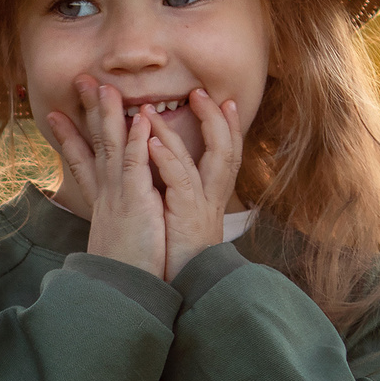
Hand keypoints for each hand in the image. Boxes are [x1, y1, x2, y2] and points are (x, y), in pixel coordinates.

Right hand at [47, 77, 167, 278]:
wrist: (121, 293)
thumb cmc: (125, 269)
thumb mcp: (115, 238)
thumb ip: (113, 218)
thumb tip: (108, 215)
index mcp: (102, 201)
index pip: (82, 160)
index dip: (69, 135)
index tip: (54, 114)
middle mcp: (106, 193)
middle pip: (94, 143)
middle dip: (87, 110)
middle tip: (81, 81)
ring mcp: (118, 195)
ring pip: (110, 146)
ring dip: (108, 114)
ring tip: (105, 87)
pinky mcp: (134, 202)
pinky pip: (133, 165)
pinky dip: (134, 141)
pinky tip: (138, 119)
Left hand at [146, 86, 246, 279]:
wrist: (180, 288)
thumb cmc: (176, 256)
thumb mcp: (183, 220)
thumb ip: (180, 195)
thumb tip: (169, 175)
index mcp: (209, 196)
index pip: (224, 153)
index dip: (226, 126)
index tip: (224, 100)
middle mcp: (210, 197)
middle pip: (225, 148)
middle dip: (214, 119)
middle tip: (201, 91)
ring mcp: (201, 205)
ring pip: (199, 159)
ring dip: (176, 131)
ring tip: (155, 109)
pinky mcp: (187, 216)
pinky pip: (180, 180)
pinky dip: (168, 158)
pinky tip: (153, 142)